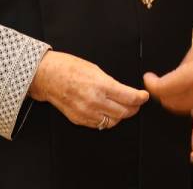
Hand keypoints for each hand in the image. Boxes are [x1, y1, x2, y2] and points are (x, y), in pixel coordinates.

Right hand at [28, 50, 148, 129]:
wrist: (47, 76)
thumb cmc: (69, 67)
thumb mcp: (95, 69)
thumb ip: (110, 83)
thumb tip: (124, 91)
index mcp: (100, 85)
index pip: (129, 98)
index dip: (140, 98)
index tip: (144, 96)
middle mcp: (94, 101)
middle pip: (123, 112)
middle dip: (134, 108)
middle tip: (137, 103)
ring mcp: (86, 113)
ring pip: (112, 122)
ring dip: (121, 116)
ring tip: (123, 108)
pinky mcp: (78, 119)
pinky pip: (99, 124)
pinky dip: (107, 119)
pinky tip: (108, 112)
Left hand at [144, 29, 192, 113]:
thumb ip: (185, 62)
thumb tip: (179, 72)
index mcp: (192, 77)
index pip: (161, 89)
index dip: (151, 84)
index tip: (150, 78)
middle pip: (170, 104)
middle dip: (162, 93)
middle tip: (161, 82)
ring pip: (185, 108)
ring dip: (177, 98)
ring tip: (179, 83)